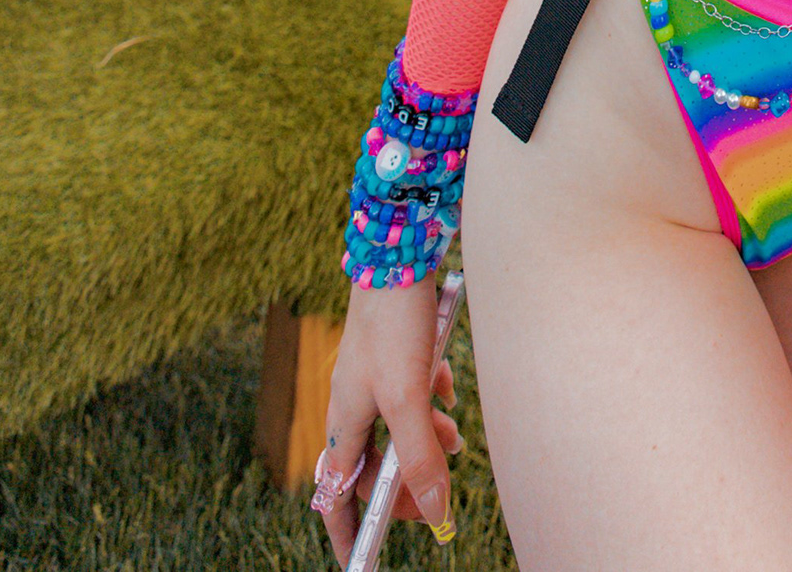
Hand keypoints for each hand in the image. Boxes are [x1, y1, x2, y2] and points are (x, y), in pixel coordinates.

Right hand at [317, 278, 460, 565]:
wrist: (399, 250)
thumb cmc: (395, 323)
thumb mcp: (408, 399)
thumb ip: (419, 457)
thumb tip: (436, 513)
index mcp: (344, 419)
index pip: (337, 493)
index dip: (348, 529)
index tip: (360, 561)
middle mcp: (353, 400)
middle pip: (373, 462)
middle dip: (402, 483)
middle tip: (433, 500)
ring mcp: (375, 374)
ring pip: (397, 426)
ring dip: (425, 441)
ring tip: (454, 443)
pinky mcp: (396, 349)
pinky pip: (412, 391)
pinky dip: (431, 401)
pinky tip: (448, 394)